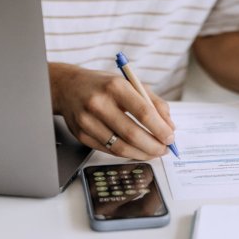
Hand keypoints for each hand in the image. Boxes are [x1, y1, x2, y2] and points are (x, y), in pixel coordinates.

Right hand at [48, 63, 175, 159]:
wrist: (68, 87)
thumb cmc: (104, 85)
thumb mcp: (131, 84)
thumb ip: (154, 103)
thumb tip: (169, 126)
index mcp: (115, 86)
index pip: (143, 112)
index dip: (160, 129)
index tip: (170, 137)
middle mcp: (99, 103)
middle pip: (132, 133)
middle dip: (153, 146)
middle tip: (164, 149)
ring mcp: (87, 121)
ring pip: (120, 147)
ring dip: (141, 154)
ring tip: (153, 153)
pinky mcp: (81, 135)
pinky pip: (108, 150)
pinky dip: (126, 154)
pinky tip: (136, 151)